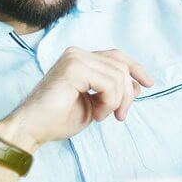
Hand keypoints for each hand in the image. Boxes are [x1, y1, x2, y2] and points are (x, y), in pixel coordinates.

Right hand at [0, 48, 152, 150]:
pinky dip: (110, 102)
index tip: (148, 84)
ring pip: (118, 76)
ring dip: (117, 101)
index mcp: (80, 58)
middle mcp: (77, 53)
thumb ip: (112, 90)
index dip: (136, 68)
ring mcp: (75, 58)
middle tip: (119, 116)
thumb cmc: (57, 119)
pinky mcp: (74, 68)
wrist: (32, 128)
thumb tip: (138, 84)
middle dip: (128, 94)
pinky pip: (109, 83)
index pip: (117, 56)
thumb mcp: (94, 103)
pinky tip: (96, 113)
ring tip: (101, 115)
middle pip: (121, 66)